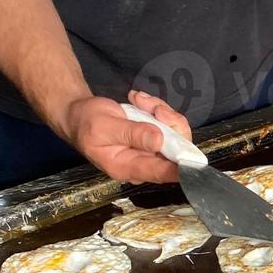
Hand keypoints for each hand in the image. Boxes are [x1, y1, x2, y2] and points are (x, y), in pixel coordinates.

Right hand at [59, 91, 192, 184]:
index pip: (161, 172)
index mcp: (128, 167)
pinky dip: (158, 109)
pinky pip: (169, 123)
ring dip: (161, 111)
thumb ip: (132, 134)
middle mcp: (144, 162)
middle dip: (169, 122)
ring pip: (176, 132)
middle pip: (176, 149)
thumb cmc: (87, 123)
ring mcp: (151, 150)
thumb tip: (158, 141)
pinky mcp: (155, 138)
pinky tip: (140, 101)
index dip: (181, 166)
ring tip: (139, 99)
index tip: (192, 157)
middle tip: (152, 106)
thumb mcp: (105, 127)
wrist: (80, 114)